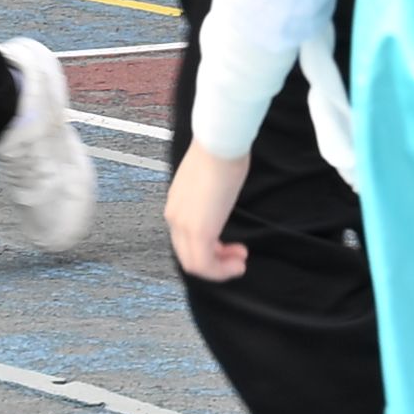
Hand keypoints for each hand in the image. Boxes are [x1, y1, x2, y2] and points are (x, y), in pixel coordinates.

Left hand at [163, 138, 251, 282]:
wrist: (220, 143)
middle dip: (215, 262)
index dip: (209, 248)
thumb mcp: (212, 181)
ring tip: (239, 263)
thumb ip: (211, 198)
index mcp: (177, 204)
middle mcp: (175, 216)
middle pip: (188, 255)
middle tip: (237, 259)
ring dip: (219, 269)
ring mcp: (184, 225)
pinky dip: (221, 270)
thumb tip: (221, 203)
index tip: (228, 247)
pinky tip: (238, 263)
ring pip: (195, 264)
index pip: (185, 239)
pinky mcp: (199, 231)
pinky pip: (205, 265)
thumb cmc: (220, 152)